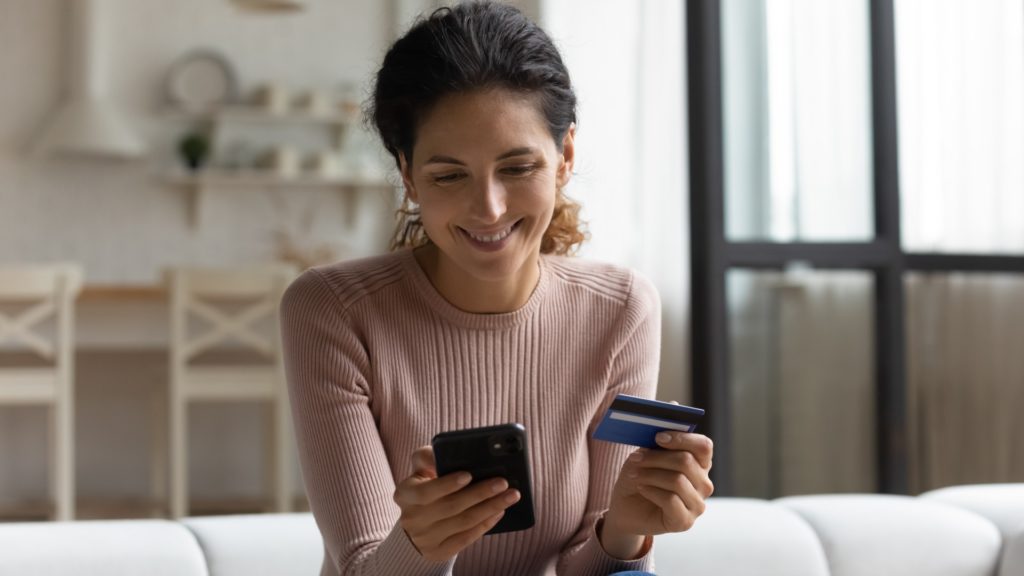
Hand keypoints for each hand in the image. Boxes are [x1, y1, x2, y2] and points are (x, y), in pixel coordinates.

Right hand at [393, 446, 520, 562]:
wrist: (416, 524)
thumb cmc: (425, 485)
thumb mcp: (420, 469)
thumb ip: (428, 456)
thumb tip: (441, 455)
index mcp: (404, 494)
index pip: (425, 491)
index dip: (447, 484)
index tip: (469, 474)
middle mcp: (412, 518)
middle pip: (451, 506)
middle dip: (480, 493)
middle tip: (503, 482)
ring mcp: (425, 538)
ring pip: (463, 522)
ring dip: (490, 508)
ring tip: (510, 495)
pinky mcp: (438, 552)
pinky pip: (466, 538)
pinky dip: (485, 524)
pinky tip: (499, 511)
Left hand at [601, 431, 713, 555]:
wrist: (627, 508)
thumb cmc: (640, 477)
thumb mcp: (646, 455)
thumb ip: (658, 445)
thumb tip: (661, 434)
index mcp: (700, 464)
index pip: (703, 446)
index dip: (682, 438)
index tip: (658, 438)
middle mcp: (704, 484)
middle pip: (686, 461)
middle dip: (656, 457)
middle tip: (635, 458)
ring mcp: (697, 505)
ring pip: (677, 480)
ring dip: (650, 474)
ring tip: (634, 475)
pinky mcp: (685, 521)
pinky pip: (671, 500)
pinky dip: (651, 491)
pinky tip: (642, 488)